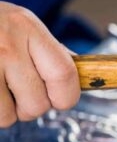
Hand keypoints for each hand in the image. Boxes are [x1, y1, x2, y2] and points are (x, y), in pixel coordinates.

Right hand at [0, 2, 78, 127]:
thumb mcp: (22, 25)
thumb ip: (50, 52)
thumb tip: (84, 77)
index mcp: (27, 28)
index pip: (64, 75)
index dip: (66, 97)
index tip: (60, 100)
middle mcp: (5, 44)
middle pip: (38, 103)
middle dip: (31, 107)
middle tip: (19, 92)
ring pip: (8, 116)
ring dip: (5, 112)